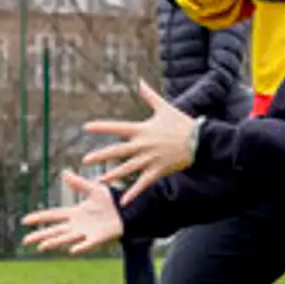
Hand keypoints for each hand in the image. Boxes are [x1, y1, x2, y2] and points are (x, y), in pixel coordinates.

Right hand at [21, 171, 123, 253]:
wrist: (127, 212)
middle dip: (40, 235)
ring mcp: (87, 233)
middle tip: (25, 241)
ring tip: (42, 246)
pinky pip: (88, 243)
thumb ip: (78, 183)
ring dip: (55, 242)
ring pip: (67, 238)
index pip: (53, 216)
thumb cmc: (110, 201)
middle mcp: (77, 225)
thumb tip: (63, 172)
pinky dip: (81, 246)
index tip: (25, 221)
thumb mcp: (93, 189)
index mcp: (74, 213)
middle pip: (55, 231)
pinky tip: (72, 250)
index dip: (39, 218)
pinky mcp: (98, 238)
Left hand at [82, 81, 200, 203]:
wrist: (199, 140)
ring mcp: (150, 159)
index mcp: (142, 130)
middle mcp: (143, 145)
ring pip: (127, 169)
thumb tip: (140, 81)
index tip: (86, 128)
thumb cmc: (181, 123)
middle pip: (117, 151)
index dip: (101, 127)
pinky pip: (142, 184)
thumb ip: (149, 95)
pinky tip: (124, 202)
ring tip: (100, 180)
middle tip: (85, 160)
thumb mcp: (164, 107)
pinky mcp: (158, 171)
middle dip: (101, 156)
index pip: (117, 128)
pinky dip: (133, 193)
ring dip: (113, 175)